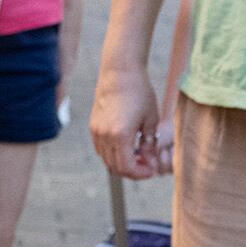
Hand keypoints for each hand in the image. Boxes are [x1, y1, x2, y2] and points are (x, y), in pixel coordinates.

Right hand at [91, 61, 169, 181]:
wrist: (120, 73)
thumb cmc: (139, 92)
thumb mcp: (150, 120)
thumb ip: (149, 145)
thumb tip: (151, 162)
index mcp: (120, 135)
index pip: (127, 167)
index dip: (140, 173)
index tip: (151, 170)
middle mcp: (105, 136)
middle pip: (115, 167)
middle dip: (132, 171)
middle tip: (146, 165)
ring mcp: (96, 131)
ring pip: (106, 159)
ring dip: (121, 163)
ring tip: (137, 155)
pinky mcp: (93, 126)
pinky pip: (101, 149)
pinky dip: (113, 154)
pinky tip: (126, 146)